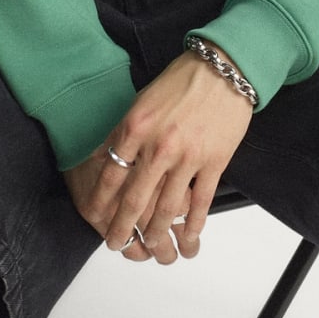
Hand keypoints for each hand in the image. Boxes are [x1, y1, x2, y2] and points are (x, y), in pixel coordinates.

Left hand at [63, 49, 254, 263]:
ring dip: (157, 232)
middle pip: (136, 198)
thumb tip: (104, 158)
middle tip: (115, 243)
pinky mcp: (215, 161)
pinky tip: (187, 237)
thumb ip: (124, 133)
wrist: (223, 69)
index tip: (95, 217)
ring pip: (168, 206)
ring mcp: (188, 156)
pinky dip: (194, 224)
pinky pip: (201, 201)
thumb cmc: (181, 82)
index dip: (101, 201)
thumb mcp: (141, 102)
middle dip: (123, 227)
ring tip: (151, 248)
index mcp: (136, 128)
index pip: (111, 174)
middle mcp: (159, 146)